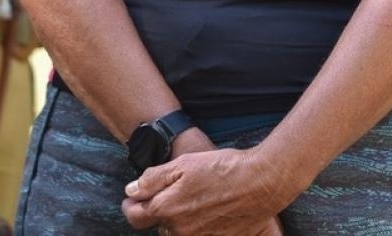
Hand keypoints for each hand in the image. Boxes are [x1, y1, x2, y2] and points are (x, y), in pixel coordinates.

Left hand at [121, 145, 292, 235]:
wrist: (260, 183)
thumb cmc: (223, 168)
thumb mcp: (184, 164)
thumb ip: (153, 179)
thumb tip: (131, 191)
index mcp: (168, 209)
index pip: (135, 216)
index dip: (131, 206)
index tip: (134, 199)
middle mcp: (180, 230)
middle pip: (158, 225)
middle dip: (159, 211)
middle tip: (172, 192)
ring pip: (177, 232)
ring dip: (178, 220)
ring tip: (193, 199)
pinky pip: (196, 235)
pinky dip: (196, 225)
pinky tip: (207, 209)